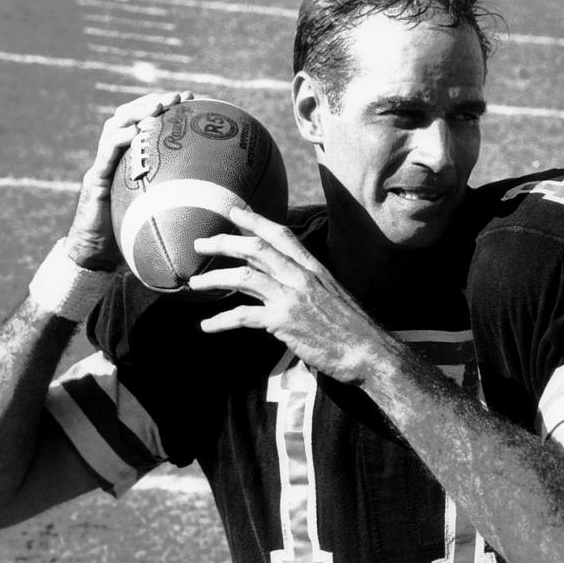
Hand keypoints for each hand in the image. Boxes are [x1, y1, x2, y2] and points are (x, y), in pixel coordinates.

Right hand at [65, 90, 195, 269]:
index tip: (191, 99)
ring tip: (156, 106)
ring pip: (113, 129)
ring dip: (135, 114)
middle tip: (175, 96)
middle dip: (151, 102)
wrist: (98, 257)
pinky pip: (105, 157)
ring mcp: (103, 168)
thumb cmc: (132, 237)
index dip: (165, 109)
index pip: (146, 126)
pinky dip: (118, 142)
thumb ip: (183, 201)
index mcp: (131, 162)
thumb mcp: (162, 213)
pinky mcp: (95, 182)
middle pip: (128, 118)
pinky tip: (133, 135)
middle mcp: (116, 159)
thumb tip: (226, 202)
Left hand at [189, 207, 388, 383]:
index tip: (234, 212)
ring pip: (244, 277)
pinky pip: (244, 315)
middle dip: (224, 242)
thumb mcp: (333, 296)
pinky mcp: (284, 322)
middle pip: (256, 248)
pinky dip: (221, 320)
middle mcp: (301, 277)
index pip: (281, 235)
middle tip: (200, 243)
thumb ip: (308, 287)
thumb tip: (286, 287)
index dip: (255, 220)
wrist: (369, 350)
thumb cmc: (353, 328)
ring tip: (194, 284)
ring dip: (214, 278)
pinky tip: (207, 326)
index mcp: (314, 269)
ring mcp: (292, 297)